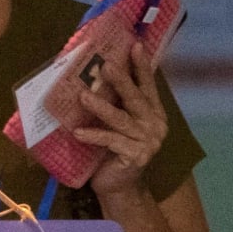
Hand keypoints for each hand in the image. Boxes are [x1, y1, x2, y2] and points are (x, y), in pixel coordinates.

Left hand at [73, 42, 166, 198]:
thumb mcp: (117, 123)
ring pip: (121, 119)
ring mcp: (148, 141)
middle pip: (136, 98)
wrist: (119, 186)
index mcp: (153, 112)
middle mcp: (155, 124)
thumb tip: (94, 75)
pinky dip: (93, 136)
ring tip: (83, 96)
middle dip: (121, 80)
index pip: (147, 85)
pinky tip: (78, 133)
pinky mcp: (136, 156)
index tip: (134, 45)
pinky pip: (111, 141)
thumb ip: (116, 103)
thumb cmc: (114, 150)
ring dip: (100, 107)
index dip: (141, 65)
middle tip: (105, 65)